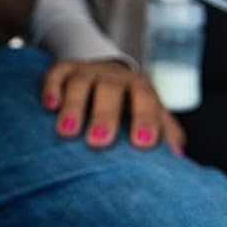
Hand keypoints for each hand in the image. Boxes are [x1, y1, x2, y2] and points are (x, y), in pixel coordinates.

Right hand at [42, 60, 184, 152]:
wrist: (107, 73)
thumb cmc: (131, 107)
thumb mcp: (151, 115)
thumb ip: (166, 134)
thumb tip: (177, 157)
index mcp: (140, 88)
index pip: (145, 98)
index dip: (145, 118)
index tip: (142, 143)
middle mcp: (113, 77)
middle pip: (110, 90)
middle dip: (104, 115)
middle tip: (98, 142)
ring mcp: (87, 72)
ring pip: (81, 83)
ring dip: (74, 106)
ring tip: (67, 132)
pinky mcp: (64, 69)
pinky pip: (56, 73)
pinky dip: (52, 88)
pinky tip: (49, 106)